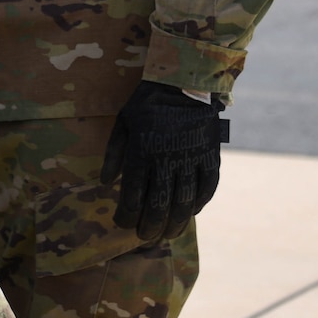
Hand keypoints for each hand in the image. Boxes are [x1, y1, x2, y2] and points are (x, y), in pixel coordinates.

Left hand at [99, 81, 224, 243]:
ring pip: (184, 202)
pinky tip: (191, 212)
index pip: (133, 195)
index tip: (123, 224)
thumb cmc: (148, 102)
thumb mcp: (123, 121)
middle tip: (146, 238)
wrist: (184, 79)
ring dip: (175, 223)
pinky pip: (208, 187)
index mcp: (142, 150)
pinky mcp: (210, 154)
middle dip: (150, 227)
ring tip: (168, 235)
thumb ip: (114, 153)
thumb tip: (106, 183)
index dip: (127, 216)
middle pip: (159, 205)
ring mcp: (191, 157)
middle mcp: (167, 158)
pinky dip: (200, 203)